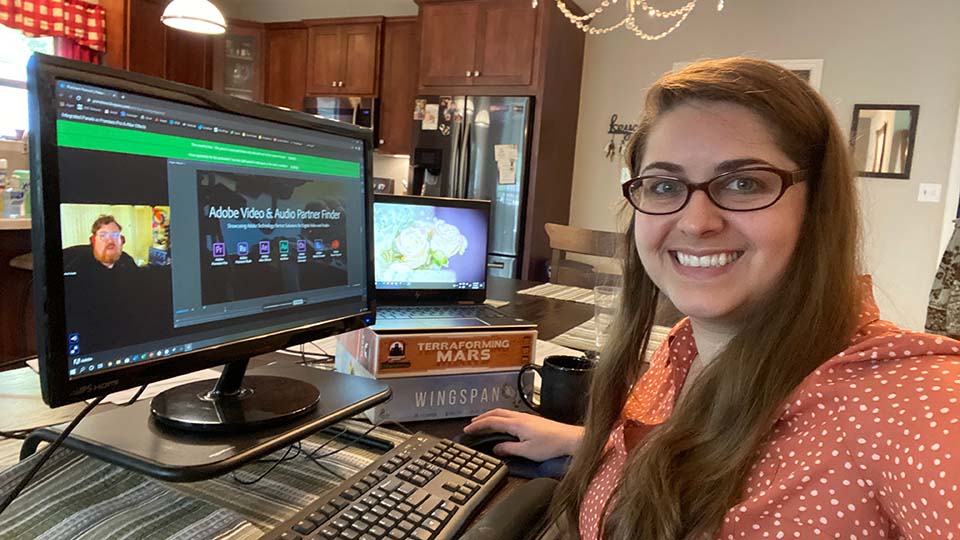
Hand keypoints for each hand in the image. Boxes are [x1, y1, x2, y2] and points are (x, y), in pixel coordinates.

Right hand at [463, 409, 583, 460]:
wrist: (570, 439)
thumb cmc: (551, 445)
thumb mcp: (526, 451)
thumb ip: (509, 449)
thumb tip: (496, 448)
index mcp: (516, 424)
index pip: (492, 421)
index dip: (478, 425)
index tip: (468, 429)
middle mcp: (520, 417)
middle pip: (496, 413)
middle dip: (482, 417)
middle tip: (472, 424)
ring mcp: (526, 417)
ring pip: (503, 413)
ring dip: (491, 416)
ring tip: (483, 422)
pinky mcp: (532, 420)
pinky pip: (510, 416)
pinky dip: (500, 418)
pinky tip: (502, 424)